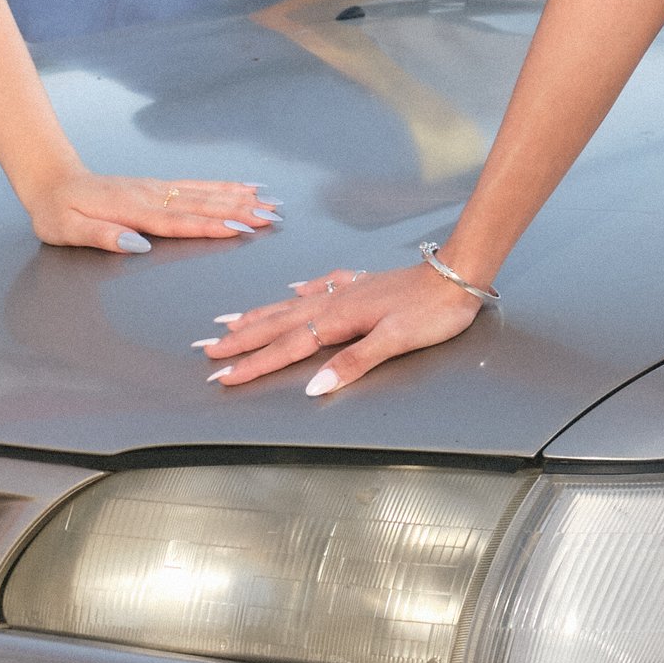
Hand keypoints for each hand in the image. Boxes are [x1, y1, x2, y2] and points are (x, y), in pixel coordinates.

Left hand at [25, 168, 279, 254]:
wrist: (51, 180)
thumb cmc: (57, 211)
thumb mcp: (68, 229)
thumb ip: (103, 236)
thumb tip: (137, 244)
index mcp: (131, 209)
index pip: (177, 221)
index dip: (210, 226)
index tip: (241, 230)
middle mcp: (150, 195)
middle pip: (201, 204)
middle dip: (239, 211)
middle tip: (272, 217)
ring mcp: (156, 187)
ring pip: (204, 193)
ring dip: (238, 198)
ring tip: (269, 203)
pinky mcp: (158, 186)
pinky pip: (196, 185)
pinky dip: (223, 186)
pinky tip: (243, 188)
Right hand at [199, 258, 483, 393]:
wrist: (457, 276)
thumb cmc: (432, 310)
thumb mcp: (395, 341)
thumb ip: (353, 363)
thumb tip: (314, 386)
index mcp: (338, 319)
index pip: (287, 347)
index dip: (253, 363)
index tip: (222, 376)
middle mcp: (335, 302)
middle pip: (278, 324)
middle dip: (241, 338)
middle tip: (206, 347)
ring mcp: (347, 291)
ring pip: (292, 306)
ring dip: (259, 315)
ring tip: (230, 320)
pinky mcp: (363, 285)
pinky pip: (321, 287)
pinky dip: (301, 292)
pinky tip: (293, 290)